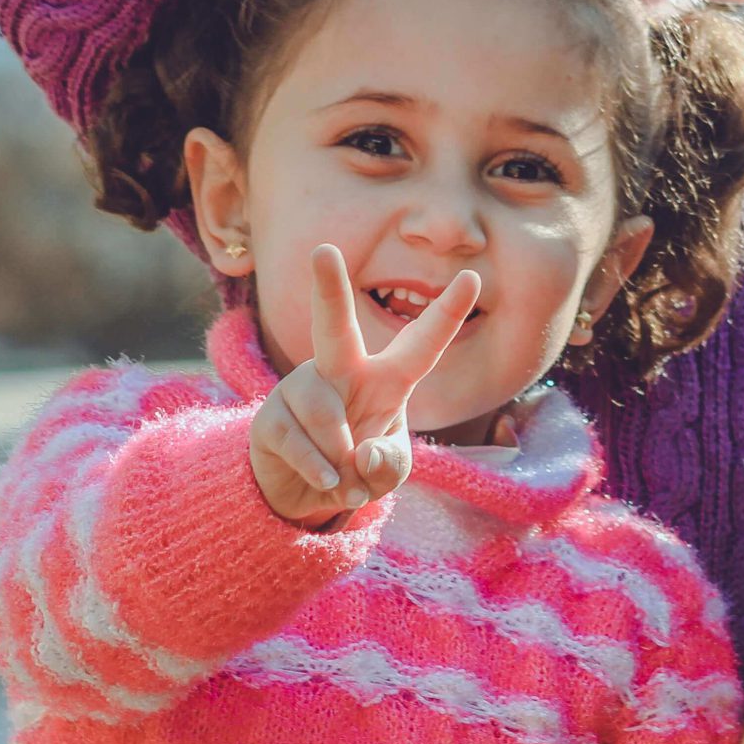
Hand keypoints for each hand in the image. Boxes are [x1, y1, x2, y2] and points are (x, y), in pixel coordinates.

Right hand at [250, 245, 477, 525]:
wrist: (304, 493)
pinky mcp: (271, 417)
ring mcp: (302, 389)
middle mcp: (342, 371)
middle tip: (323, 249)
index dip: (446, 313)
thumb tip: (361, 455)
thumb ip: (389, 465)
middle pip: (335, 326)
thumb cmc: (358, 467)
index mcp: (386, 378)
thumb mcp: (388, 472)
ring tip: (346, 479)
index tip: (472, 276)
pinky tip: (326, 483)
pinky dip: (319, 471)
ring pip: (324, 411)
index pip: (422, 344)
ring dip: (341, 455)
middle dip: (329, 288)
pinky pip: (298, 441)